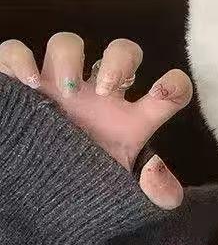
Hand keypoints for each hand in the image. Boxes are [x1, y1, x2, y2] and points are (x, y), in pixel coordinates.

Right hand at [0, 32, 191, 209]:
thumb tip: (161, 179)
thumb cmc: (88, 190)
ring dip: (68, 57)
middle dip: (119, 60)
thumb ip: (155, 192)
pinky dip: (18, 58)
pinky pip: (13, 53)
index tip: (162, 92)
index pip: (168, 91)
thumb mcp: (124, 194)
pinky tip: (26, 83)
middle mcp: (98, 95)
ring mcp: (58, 86)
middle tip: (106, 90)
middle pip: (122, 51)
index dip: (175, 84)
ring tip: (66, 88)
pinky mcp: (19, 87)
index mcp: (131, 120)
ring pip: (67, 43)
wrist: (43, 201)